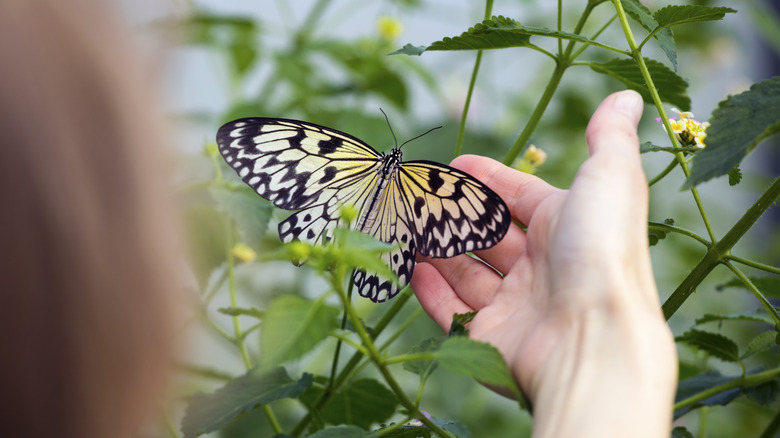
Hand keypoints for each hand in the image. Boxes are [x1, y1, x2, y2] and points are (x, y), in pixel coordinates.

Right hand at [412, 91, 676, 436]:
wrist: (595, 339)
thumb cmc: (604, 252)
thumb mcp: (611, 178)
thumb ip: (611, 137)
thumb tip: (623, 97)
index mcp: (568, 229)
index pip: (521, 197)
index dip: (489, 179)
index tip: (453, 166)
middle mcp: (543, 269)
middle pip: (488, 235)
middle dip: (453, 213)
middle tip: (416, 194)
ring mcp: (515, 307)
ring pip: (465, 271)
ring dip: (435, 248)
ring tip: (403, 225)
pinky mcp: (489, 341)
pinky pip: (451, 311)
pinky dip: (428, 289)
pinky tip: (408, 266)